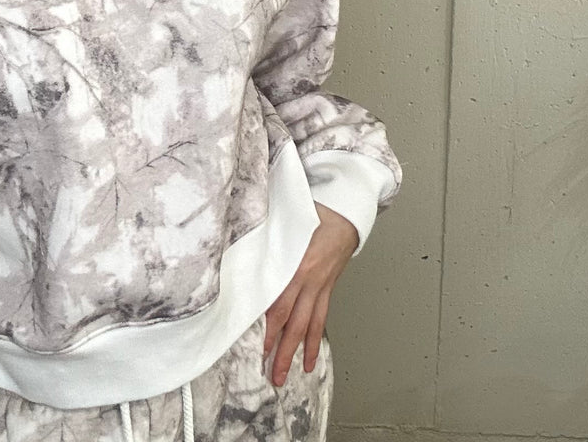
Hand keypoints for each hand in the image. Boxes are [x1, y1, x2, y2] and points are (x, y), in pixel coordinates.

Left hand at [263, 202, 358, 386]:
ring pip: (308, 327)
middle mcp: (310, 281)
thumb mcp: (288, 221)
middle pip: (294, 322)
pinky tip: (310, 360)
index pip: (281, 302)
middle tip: (272, 374)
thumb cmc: (315, 211)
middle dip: (282, 350)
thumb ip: (267, 236)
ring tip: (285, 375)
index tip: (260, 345)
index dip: (271, 326)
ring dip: (296, 353)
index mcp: (298, 264)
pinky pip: (320, 320)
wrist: (346, 212)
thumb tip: (241, 244)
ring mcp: (320, 287)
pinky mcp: (327, 289)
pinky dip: (314, 342)